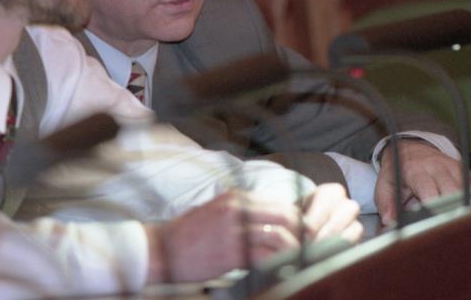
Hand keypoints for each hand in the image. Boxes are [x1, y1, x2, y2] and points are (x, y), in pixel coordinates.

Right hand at [144, 185, 361, 283]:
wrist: (161, 250)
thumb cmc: (188, 235)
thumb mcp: (216, 211)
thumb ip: (243, 212)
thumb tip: (271, 222)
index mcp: (236, 197)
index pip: (280, 205)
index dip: (297, 222)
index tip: (304, 237)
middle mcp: (239, 209)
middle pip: (287, 217)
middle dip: (302, 235)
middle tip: (309, 250)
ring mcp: (236, 230)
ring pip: (281, 236)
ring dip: (295, 252)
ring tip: (298, 263)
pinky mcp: (232, 253)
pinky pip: (266, 257)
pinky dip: (279, 265)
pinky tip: (282, 272)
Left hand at [375, 139, 470, 224]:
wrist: (410, 147)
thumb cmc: (397, 169)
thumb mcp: (385, 183)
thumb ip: (386, 202)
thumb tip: (389, 221)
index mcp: (416, 171)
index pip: (429, 191)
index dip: (433, 209)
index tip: (432, 224)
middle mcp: (437, 167)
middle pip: (453, 192)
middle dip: (451, 212)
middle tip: (446, 228)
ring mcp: (453, 167)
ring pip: (467, 191)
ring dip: (463, 208)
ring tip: (456, 222)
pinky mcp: (464, 169)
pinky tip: (465, 210)